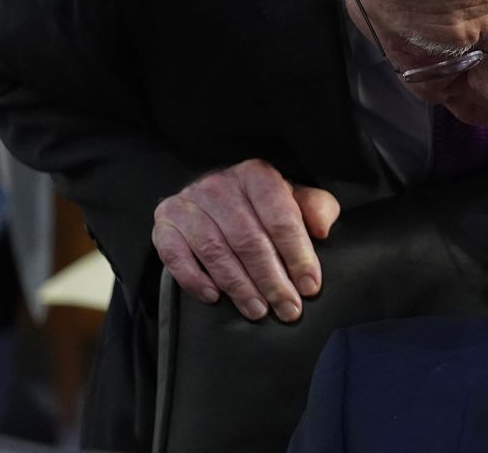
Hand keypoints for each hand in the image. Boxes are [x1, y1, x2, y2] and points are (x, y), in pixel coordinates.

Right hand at [151, 159, 339, 321]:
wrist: (214, 197)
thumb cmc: (262, 204)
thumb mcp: (296, 199)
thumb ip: (317, 208)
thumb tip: (322, 230)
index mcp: (256, 175)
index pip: (280, 218)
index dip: (298, 255)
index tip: (310, 286)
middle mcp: (219, 185)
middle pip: (249, 240)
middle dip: (272, 280)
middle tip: (288, 308)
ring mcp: (188, 203)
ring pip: (216, 252)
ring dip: (240, 287)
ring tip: (259, 311)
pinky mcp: (165, 223)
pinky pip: (176, 256)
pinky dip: (195, 279)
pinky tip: (214, 297)